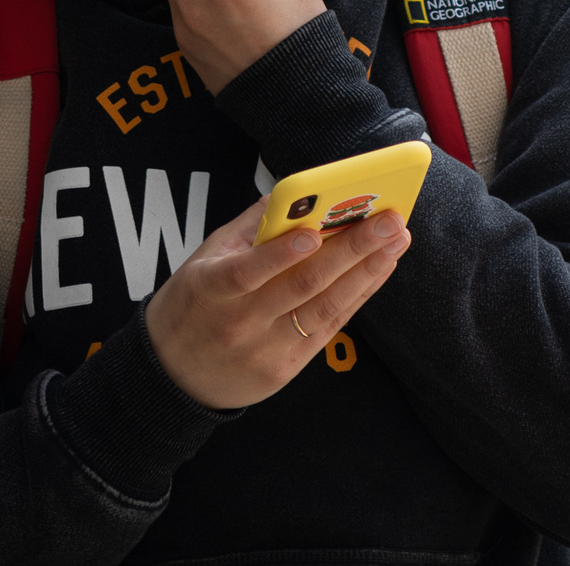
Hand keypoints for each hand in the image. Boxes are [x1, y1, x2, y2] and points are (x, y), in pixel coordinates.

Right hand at [144, 196, 410, 408]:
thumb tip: (297, 192)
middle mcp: (240, 322)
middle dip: (352, 249)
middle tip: (390, 220)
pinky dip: (359, 294)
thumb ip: (250, 228)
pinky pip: (329, 326)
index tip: (315, 230)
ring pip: (325, 307)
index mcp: (210, 289)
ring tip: (397, 240)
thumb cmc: (194, 302)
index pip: (247, 271)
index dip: (281, 253)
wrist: (173, 377)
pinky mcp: (286, 368)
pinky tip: (381, 268)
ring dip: (366, 270)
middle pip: (302, 285)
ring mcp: (265, 349)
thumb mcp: (204, 259)